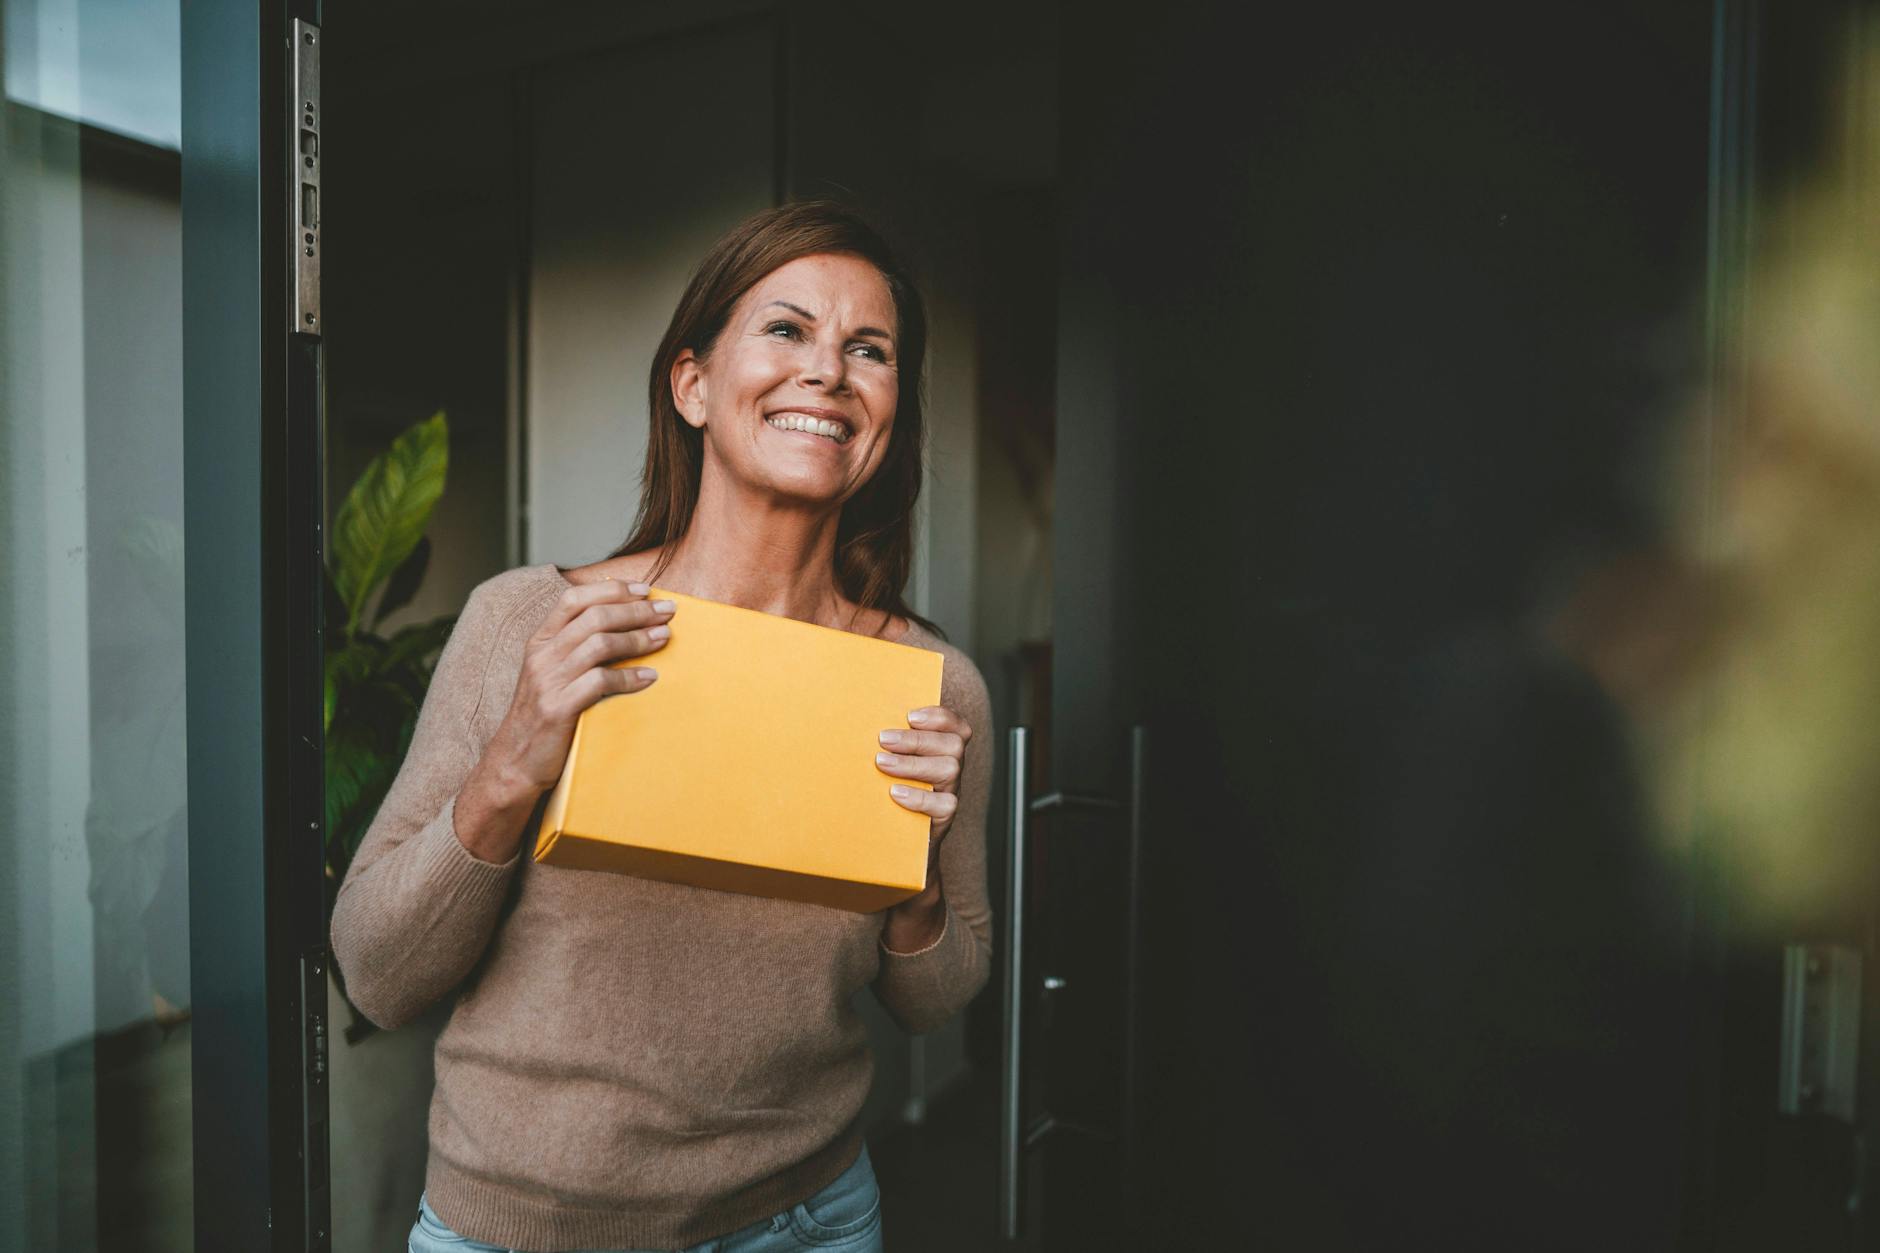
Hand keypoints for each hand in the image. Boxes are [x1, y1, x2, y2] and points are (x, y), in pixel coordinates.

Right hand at [455, 580, 670, 861]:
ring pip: (599, 644)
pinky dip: (629, 677)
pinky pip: (600, 683)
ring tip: (664, 637)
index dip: (611, 590)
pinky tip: (650, 677)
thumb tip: (621, 621)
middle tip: (668, 610)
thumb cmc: (543, 714)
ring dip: (638, 638)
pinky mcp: (558, 709)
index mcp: (539, 641)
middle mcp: (541, 655)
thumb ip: (575, 647)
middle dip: (636, 610)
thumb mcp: (551, 673)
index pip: (574, 599)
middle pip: (594, 617)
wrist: (514, 762)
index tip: (644, 589)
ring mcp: (548, 681)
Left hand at [877, 704, 971, 945]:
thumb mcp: (884, 773)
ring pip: (951, 769)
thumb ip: (881, 750)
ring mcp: (948, 795)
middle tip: (882, 738)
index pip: (956, 726)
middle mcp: (949, 772)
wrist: (895, 857)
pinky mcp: (942, 821)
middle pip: (954, 744)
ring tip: (881, 763)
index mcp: (939, 753)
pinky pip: (944, 805)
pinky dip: (919, 797)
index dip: (940, 716)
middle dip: (917, 738)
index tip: (910, 714)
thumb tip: (839, 721)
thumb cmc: (882, 804)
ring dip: (915, 763)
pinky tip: (894, 794)